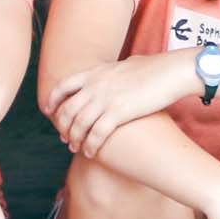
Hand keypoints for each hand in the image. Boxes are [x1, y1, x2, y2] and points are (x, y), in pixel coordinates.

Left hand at [42, 55, 186, 158]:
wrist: (170, 72)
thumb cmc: (155, 68)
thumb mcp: (126, 65)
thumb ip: (113, 72)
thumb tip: (114, 73)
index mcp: (95, 72)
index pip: (63, 86)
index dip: (52, 100)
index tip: (48, 112)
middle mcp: (95, 85)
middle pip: (68, 109)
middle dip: (63, 126)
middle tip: (65, 138)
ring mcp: (105, 99)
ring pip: (79, 124)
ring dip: (75, 139)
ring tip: (76, 148)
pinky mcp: (118, 112)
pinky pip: (96, 134)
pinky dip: (90, 146)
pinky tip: (91, 153)